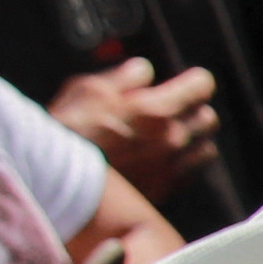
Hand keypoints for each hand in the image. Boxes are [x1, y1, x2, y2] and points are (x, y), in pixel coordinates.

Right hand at [50, 56, 218, 197]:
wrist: (54, 185)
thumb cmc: (67, 135)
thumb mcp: (88, 90)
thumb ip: (124, 76)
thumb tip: (143, 71)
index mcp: (156, 110)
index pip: (202, 85)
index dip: (194, 81)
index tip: (186, 82)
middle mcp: (170, 141)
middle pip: (208, 119)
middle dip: (194, 111)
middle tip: (174, 110)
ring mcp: (169, 169)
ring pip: (206, 150)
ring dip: (194, 141)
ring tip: (169, 138)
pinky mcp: (162, 192)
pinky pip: (189, 175)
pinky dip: (182, 166)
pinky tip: (159, 161)